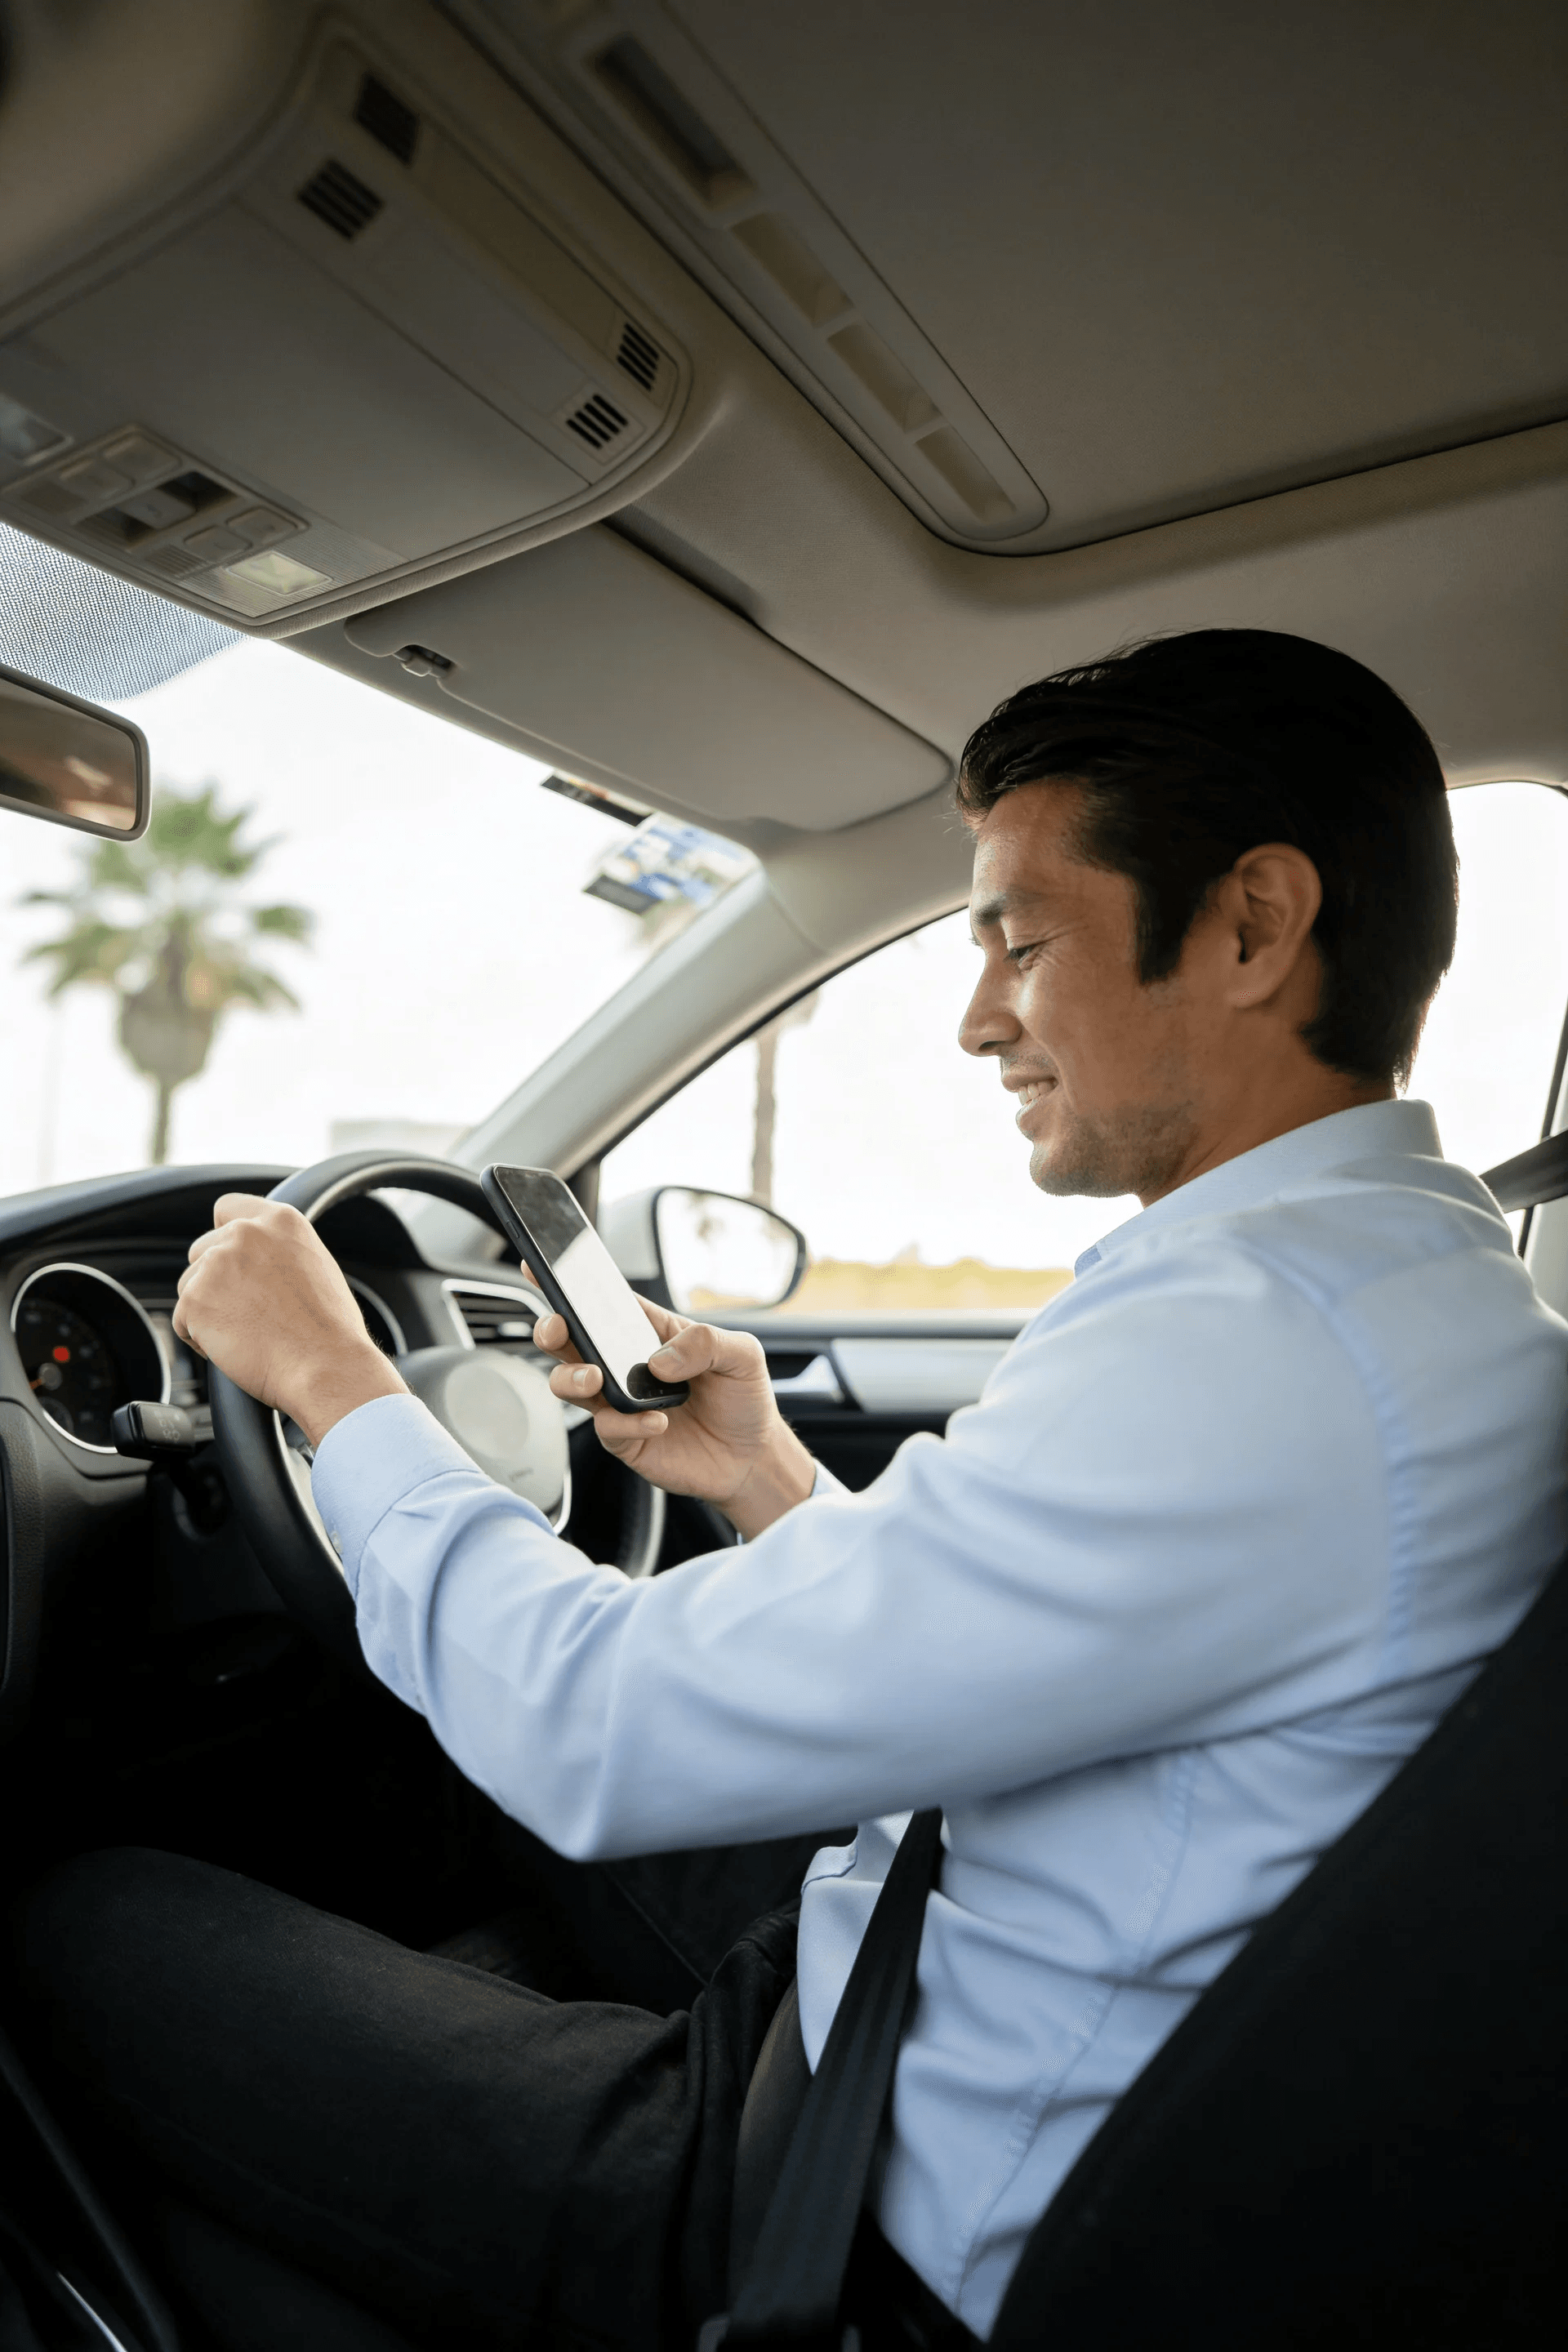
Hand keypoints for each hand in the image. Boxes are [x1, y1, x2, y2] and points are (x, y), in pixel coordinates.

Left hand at [174, 1195, 406, 1447]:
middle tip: (246, 1311)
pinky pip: (182, 1321)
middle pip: (202, 1250)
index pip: (228, 1208)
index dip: (224, 1234)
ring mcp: (216, 1264)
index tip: (230, 1259)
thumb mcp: (315, 1266)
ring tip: (247, 1334)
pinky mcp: (195, 1299)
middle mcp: (244, 1233)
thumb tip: (256, 1259)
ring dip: (207, 1310)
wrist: (325, 1365)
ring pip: (189, 1286)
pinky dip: (200, 1339)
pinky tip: (236, 1348)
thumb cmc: (329, 1329)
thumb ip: (279, 1249)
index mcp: (279, 1220)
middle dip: (215, 1280)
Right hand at [531, 1295, 815, 1539]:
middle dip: (552, 1329)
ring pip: (569, 1383)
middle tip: (558, 1328)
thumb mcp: (742, 1354)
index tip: (541, 1265)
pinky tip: (657, 1421)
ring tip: (598, 1378)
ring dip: (572, 1377)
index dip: (570, 1282)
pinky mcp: (625, 1438)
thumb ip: (706, 1342)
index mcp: (649, 1332)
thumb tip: (660, 1359)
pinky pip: (607, 1428)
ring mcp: (620, 1403)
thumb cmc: (743, 1397)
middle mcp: (625, 1365)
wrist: (753, 1456)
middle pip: (570, 1340)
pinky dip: (626, 1423)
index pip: (603, 1302)